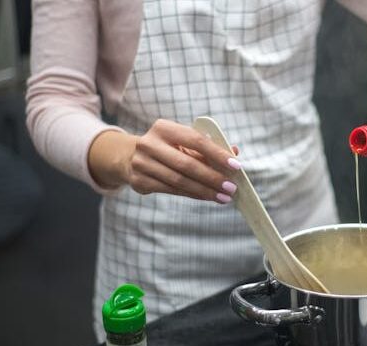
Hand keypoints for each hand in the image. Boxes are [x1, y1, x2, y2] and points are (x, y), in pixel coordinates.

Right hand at [126, 119, 240, 202]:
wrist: (130, 157)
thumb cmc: (167, 148)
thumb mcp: (183, 141)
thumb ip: (208, 146)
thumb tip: (234, 152)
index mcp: (163, 128)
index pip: (195, 140)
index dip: (217, 153)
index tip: (236, 165)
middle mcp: (149, 144)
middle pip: (187, 164)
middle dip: (212, 178)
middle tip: (231, 187)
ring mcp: (142, 163)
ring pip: (180, 181)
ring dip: (205, 191)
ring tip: (223, 196)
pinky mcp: (140, 181)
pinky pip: (172, 190)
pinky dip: (193, 194)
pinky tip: (207, 196)